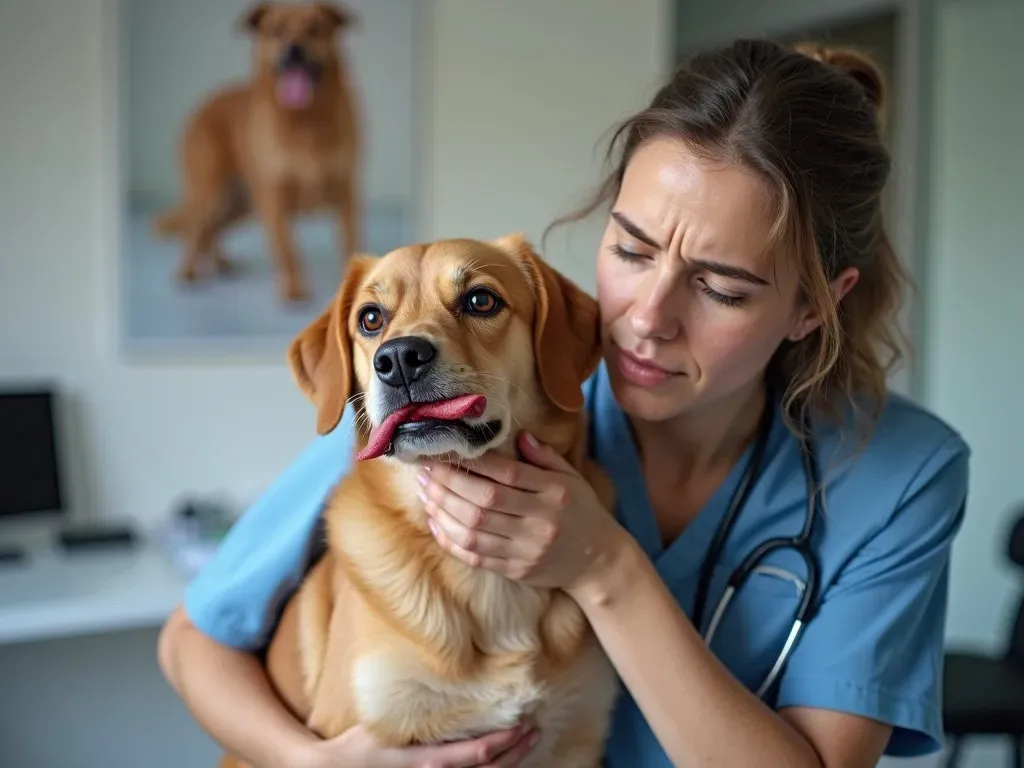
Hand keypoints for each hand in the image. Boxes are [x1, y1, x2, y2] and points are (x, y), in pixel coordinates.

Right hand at [298, 718, 538, 767]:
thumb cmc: (358, 745)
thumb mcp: (384, 726)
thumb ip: (413, 715)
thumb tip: (440, 688)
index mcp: (426, 763)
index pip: (476, 756)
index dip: (504, 743)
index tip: (523, 724)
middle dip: (515, 751)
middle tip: (534, 729)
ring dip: (511, 762)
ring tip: (528, 741)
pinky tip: (502, 757)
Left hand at [417, 431, 623, 596]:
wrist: (597, 561)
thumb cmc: (580, 511)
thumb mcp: (571, 477)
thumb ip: (545, 457)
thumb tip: (518, 435)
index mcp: (555, 492)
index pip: (507, 473)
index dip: (473, 462)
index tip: (446, 450)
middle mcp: (540, 521)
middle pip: (485, 500)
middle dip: (449, 483)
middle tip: (426, 469)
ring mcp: (526, 549)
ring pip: (474, 529)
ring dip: (443, 509)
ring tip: (425, 491)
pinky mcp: (515, 570)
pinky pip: (475, 556)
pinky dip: (450, 539)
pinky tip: (435, 522)